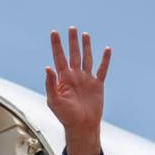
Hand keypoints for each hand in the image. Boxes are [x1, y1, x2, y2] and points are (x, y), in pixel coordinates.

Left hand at [45, 27, 110, 154]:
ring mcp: (86, 79)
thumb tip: (47, 67)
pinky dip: (105, 60)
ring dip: (86, 47)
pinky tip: (107, 49)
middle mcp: (74, 76)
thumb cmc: (65, 116)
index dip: (56, 45)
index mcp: (63, 78)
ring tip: (85, 34)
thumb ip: (50, 84)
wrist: (81, 126)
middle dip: (72, 41)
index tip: (54, 32)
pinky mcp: (97, 84)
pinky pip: (102, 69)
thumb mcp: (54, 101)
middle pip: (73, 54)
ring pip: (86, 58)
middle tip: (72, 28)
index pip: (59, 57)